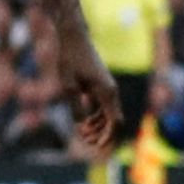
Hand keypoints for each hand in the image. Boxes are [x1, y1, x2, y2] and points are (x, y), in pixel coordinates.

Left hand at [61, 37, 120, 155]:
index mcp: (107, 92)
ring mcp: (107, 88)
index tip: (96, 146)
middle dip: (101, 134)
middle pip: (113, 121)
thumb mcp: (68, 86)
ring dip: (98, 126)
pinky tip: (83, 122)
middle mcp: (111, 91)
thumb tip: (80, 126)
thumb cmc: (70, 59)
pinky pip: (103, 107)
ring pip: (108, 115)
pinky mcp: (101, 86)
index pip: (115, 122)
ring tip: (82, 132)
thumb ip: (75, 108)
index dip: (108, 137)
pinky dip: (95, 117)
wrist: (73, 37)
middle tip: (84, 140)